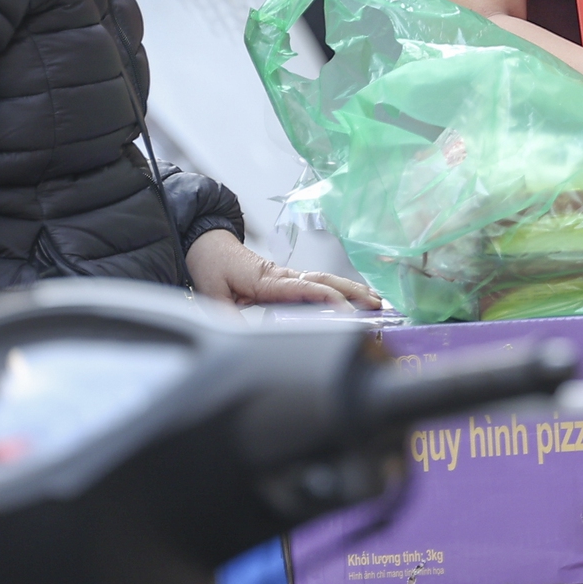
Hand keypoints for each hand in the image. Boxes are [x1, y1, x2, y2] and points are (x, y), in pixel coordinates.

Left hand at [186, 230, 382, 309]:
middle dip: (352, 292)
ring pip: (324, 281)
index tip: (347, 309)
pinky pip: (315, 284)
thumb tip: (243, 338)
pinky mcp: (285, 279)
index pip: (303, 288)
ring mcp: (286, 276)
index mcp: (266, 279)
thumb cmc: (211, 266)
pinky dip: (337, 289)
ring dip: (351, 289)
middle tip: (377, 304)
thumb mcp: (212, 294)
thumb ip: (228, 317)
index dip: (327, 298)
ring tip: (375, 301)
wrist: (205, 245)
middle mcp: (281, 275)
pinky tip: (350, 298)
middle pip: (323, 281)